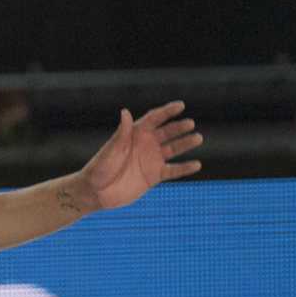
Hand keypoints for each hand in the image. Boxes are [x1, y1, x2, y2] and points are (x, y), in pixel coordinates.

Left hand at [76, 102, 202, 211]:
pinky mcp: (154, 176)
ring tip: (198, 138)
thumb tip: (126, 112)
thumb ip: (122, 133)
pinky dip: (185, 168)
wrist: (97, 191)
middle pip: (166, 132)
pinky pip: (173, 170)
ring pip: (173, 149)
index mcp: (134, 134)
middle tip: (190, 123)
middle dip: (178, 127)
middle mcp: (145, 145)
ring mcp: (151, 160)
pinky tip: (197, 164)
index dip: (167, 111)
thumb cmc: (100, 167)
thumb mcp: (111, 149)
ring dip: (185, 144)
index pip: (153, 119)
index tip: (181, 105)